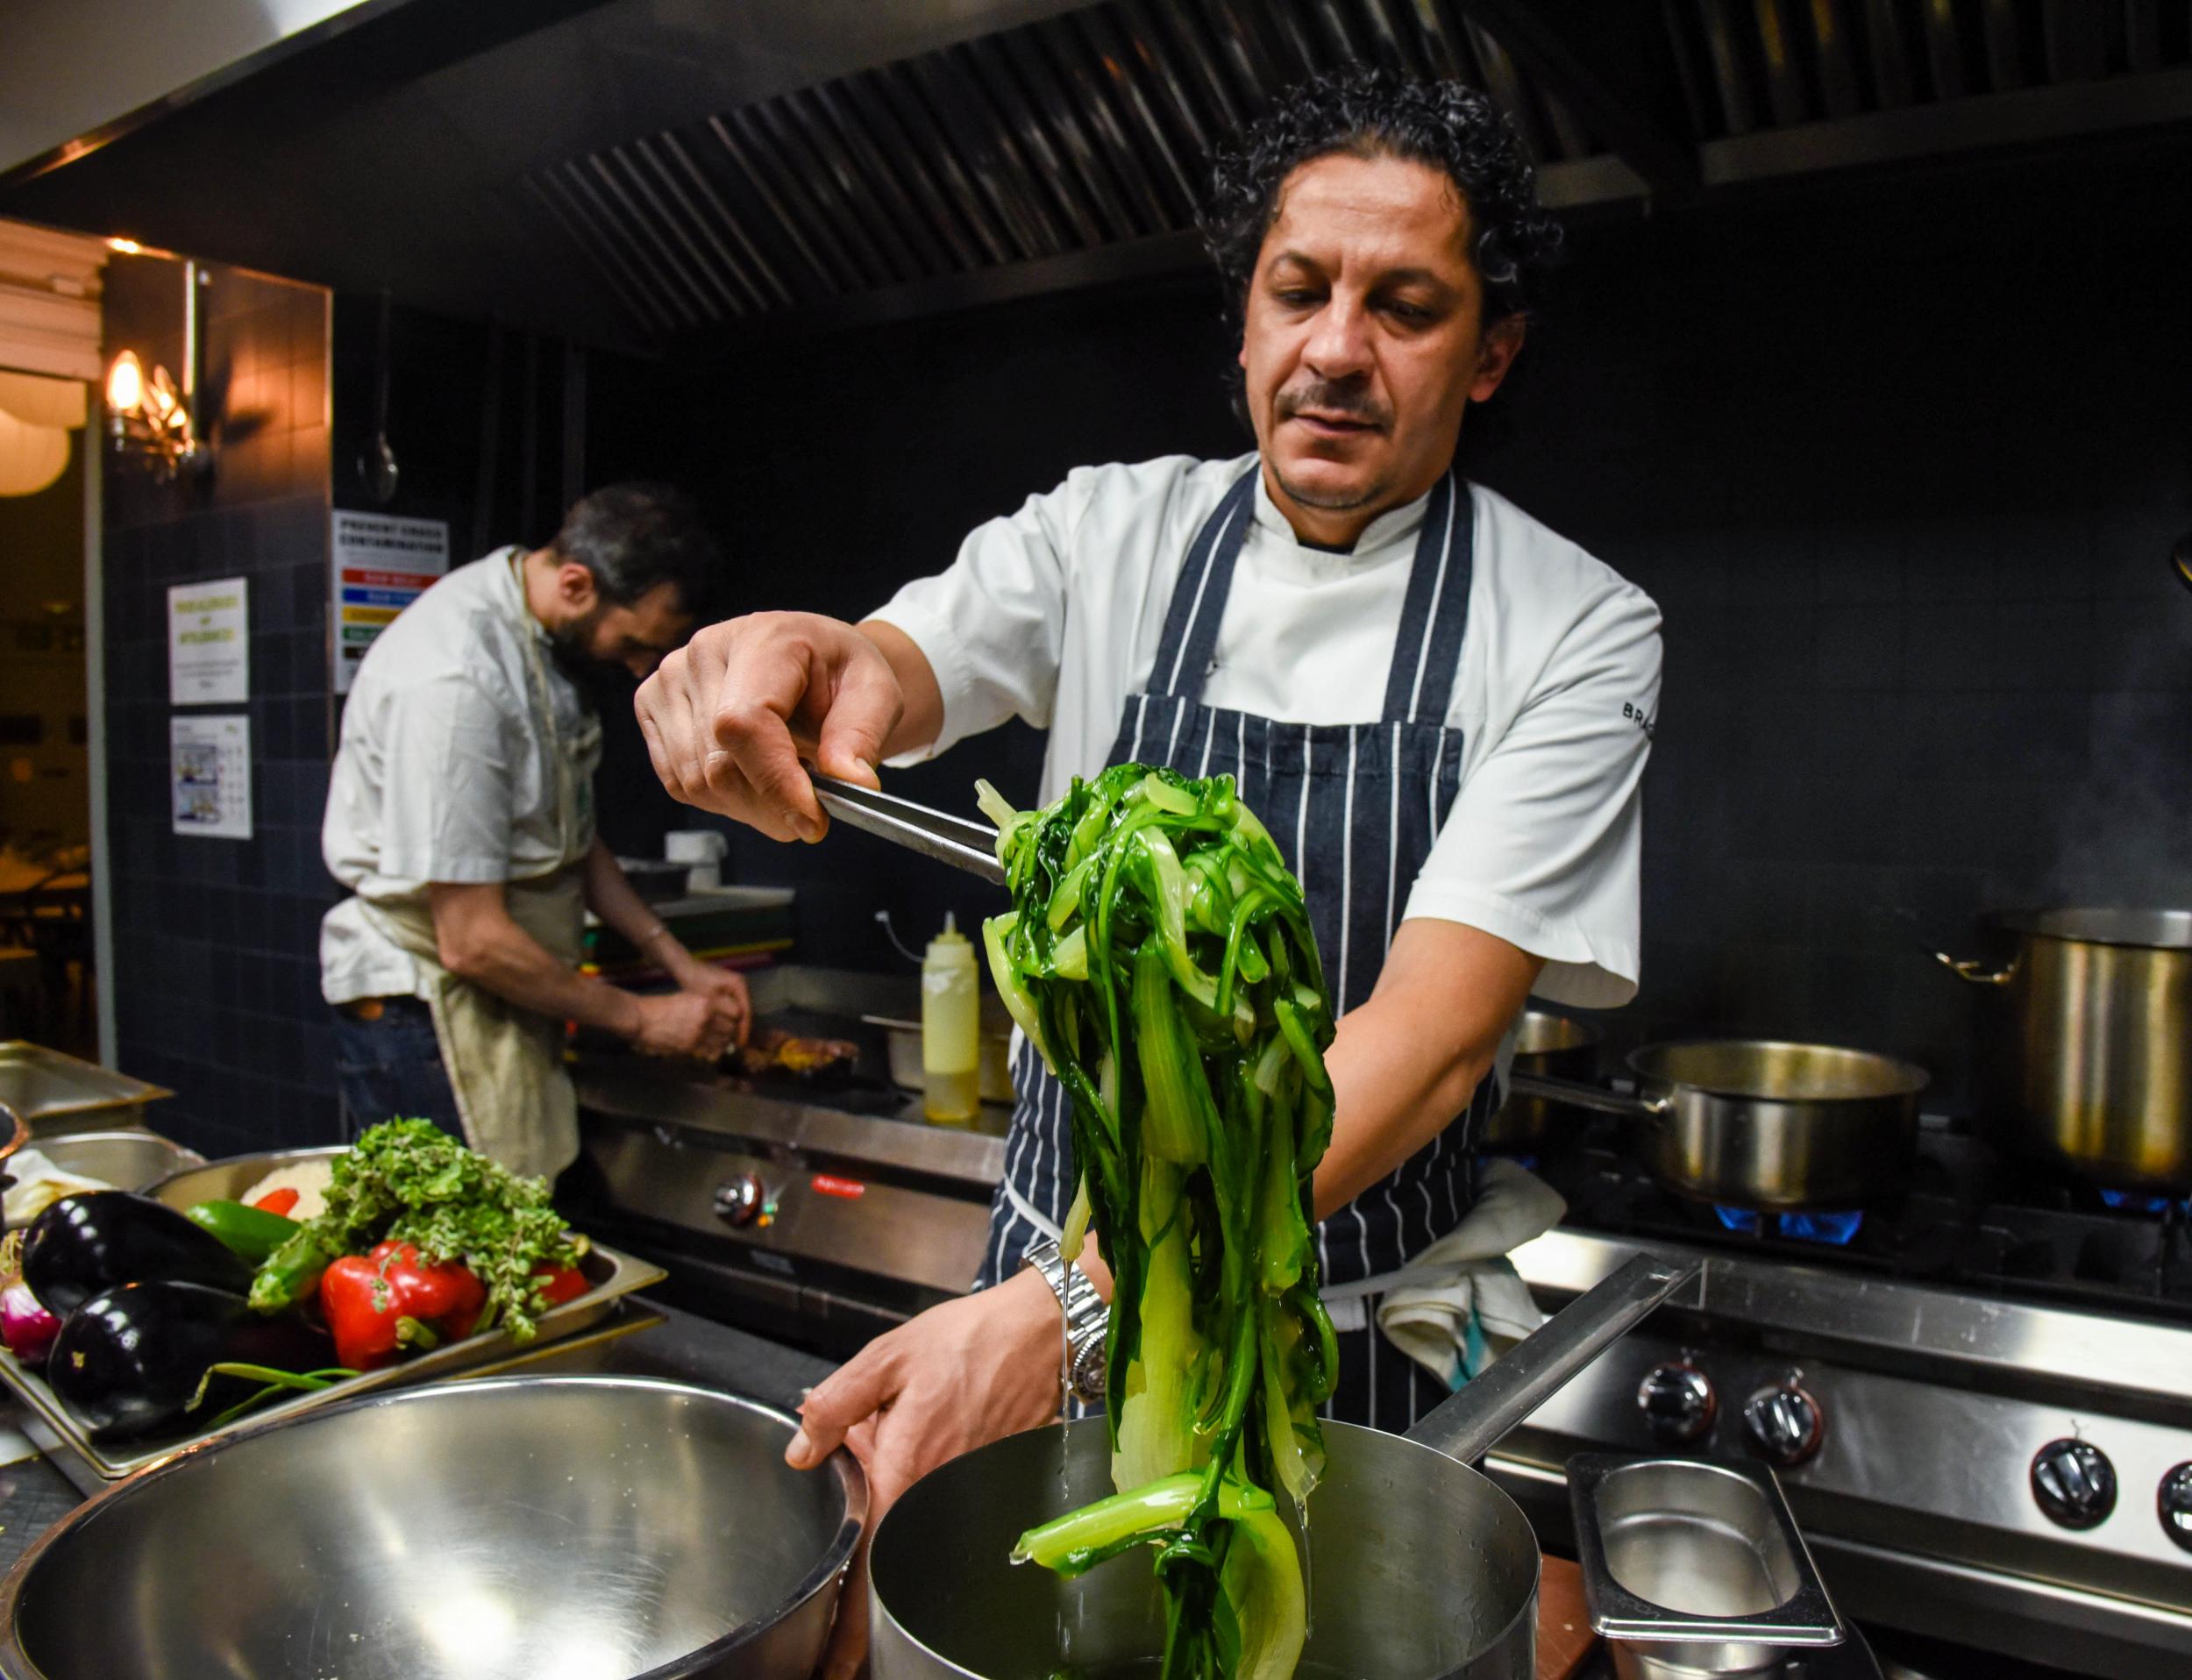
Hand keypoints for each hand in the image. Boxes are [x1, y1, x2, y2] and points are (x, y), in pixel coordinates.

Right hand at [627, 989, 738, 1059]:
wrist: (642, 1019)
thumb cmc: (664, 1006)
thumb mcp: (688, 998)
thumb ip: (707, 1006)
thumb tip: (725, 1016)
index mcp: (706, 1000)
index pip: (735, 1011)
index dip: (736, 1016)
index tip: (733, 1018)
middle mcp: (706, 1016)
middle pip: (731, 1027)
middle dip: (730, 1031)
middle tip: (727, 1032)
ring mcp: (699, 1032)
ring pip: (723, 1041)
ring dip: (723, 1041)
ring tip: (718, 1040)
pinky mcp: (691, 1046)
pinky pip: (711, 1051)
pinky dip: (713, 1050)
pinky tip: (709, 1048)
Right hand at [635, 612, 903, 841]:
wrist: (814, 661)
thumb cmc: (842, 675)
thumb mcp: (877, 695)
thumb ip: (862, 737)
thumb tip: (853, 783)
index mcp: (764, 638)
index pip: (744, 723)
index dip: (774, 782)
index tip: (813, 821)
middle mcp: (704, 652)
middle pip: (719, 764)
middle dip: (771, 808)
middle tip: (812, 814)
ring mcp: (670, 679)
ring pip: (697, 782)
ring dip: (749, 808)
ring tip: (787, 789)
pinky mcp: (653, 706)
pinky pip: (680, 782)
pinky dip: (722, 800)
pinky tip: (754, 780)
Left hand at [669, 958, 751, 1049]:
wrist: (683, 966)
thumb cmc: (695, 981)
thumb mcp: (709, 999)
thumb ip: (723, 1014)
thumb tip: (733, 1032)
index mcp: (739, 985)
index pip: (745, 1011)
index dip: (743, 1029)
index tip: (741, 1044)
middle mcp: (741, 985)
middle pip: (744, 1011)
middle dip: (739, 1029)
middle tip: (735, 1046)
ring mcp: (734, 987)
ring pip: (737, 1011)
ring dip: (733, 1025)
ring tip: (729, 1041)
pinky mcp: (726, 989)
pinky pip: (730, 1007)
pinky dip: (726, 1018)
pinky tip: (721, 1030)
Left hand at [787, 1268, 1063, 1679]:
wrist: (1041, 1330)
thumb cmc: (968, 1339)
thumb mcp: (887, 1356)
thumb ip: (837, 1404)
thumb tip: (802, 1450)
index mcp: (906, 1464)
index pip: (872, 1560)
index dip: (853, 1623)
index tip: (837, 1661)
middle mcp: (938, 1490)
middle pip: (895, 1547)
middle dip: (870, 1558)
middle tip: (861, 1531)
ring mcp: (968, 1489)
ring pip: (919, 1523)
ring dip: (901, 1507)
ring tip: (911, 1452)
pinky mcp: (989, 1479)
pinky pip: (946, 1502)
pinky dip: (927, 1485)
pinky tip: (929, 1437)